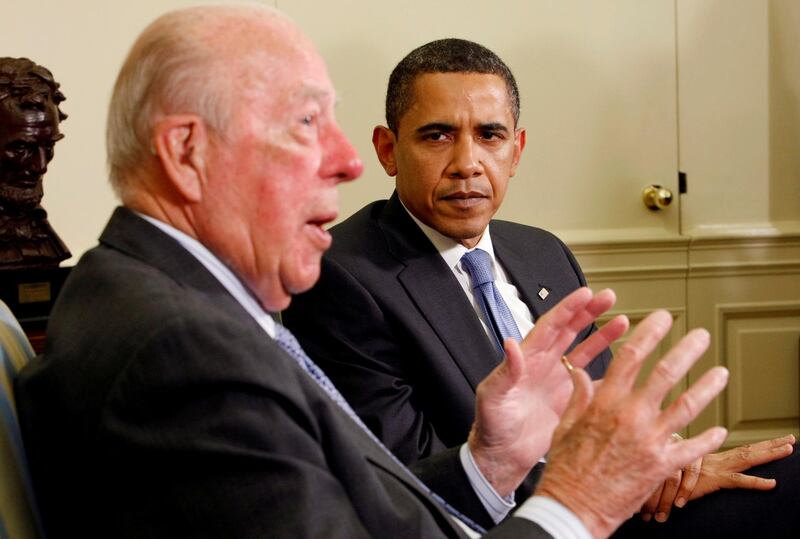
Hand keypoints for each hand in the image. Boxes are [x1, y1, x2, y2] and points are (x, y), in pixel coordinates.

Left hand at [468, 287, 627, 496]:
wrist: (502, 458)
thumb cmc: (491, 426)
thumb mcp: (493, 396)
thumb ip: (505, 371)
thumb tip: (510, 343)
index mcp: (527, 360)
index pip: (550, 327)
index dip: (568, 309)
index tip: (586, 293)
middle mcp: (545, 367)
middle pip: (570, 332)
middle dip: (589, 313)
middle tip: (609, 297)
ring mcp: (559, 383)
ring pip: (584, 352)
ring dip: (603, 337)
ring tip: (624, 322)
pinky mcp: (569, 402)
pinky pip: (593, 382)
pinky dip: (609, 373)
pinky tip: (628, 367)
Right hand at [535, 310, 728, 537]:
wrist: (573, 506)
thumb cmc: (566, 468)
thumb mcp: (565, 425)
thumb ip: (579, 395)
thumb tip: (579, 372)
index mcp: (605, 402)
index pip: (632, 356)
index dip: (649, 333)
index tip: (661, 319)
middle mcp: (631, 416)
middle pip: (666, 373)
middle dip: (687, 350)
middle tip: (701, 336)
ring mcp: (650, 440)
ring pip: (687, 406)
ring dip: (707, 386)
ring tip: (721, 372)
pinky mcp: (662, 465)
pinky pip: (693, 448)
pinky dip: (708, 437)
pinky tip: (719, 429)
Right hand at [640, 434, 794, 521]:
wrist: (637, 478)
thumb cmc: (646, 477)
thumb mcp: (661, 472)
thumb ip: (667, 470)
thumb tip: (663, 468)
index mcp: (699, 457)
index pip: (732, 450)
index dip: (754, 446)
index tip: (772, 441)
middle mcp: (707, 459)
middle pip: (744, 450)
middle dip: (768, 445)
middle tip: (791, 439)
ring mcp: (711, 468)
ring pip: (745, 458)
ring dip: (768, 453)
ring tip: (790, 448)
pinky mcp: (710, 481)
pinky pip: (736, 481)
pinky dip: (755, 483)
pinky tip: (773, 483)